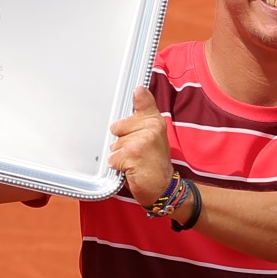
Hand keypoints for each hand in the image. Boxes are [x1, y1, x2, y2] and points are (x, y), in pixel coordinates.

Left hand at [107, 86, 174, 204]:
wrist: (163, 189)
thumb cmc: (154, 164)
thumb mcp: (153, 134)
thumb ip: (145, 111)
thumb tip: (138, 88)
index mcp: (155, 121)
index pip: (139, 102)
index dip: (131, 108)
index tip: (135, 92)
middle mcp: (152, 127)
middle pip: (117, 128)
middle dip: (122, 142)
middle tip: (137, 153)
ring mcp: (142, 141)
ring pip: (114, 144)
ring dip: (120, 157)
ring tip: (135, 163)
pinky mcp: (133, 155)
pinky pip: (113, 157)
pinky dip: (118, 167)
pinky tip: (131, 170)